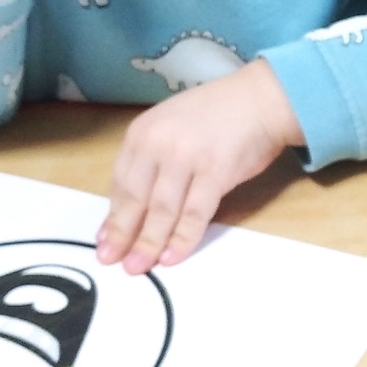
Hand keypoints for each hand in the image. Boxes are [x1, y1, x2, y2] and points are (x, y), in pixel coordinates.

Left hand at [98, 61, 302, 273]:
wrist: (261, 99)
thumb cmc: (218, 115)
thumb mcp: (171, 128)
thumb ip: (152, 160)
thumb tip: (134, 207)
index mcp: (142, 132)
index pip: (120, 182)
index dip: (112, 216)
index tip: (105, 241)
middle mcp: (158, 143)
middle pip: (134, 198)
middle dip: (123, 235)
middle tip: (112, 262)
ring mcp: (186, 157)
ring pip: (161, 210)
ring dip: (148, 243)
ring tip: (138, 267)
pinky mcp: (215, 171)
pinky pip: (194, 213)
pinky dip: (182, 238)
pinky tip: (172, 257)